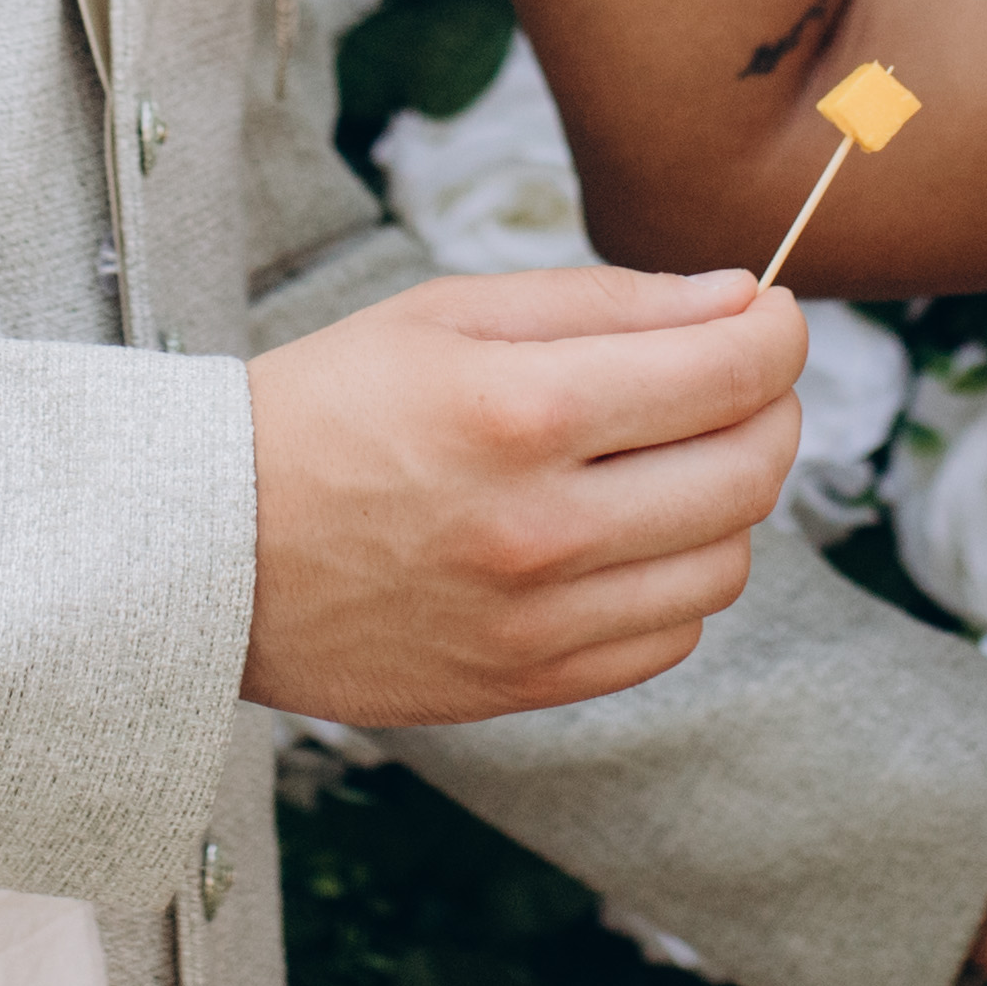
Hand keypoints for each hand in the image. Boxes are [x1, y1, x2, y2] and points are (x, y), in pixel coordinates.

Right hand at [245, 262, 810, 726]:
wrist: (208, 550)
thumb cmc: (325, 410)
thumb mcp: (445, 315)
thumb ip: (605, 302)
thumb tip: (741, 300)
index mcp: (521, 410)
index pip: (732, 370)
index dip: (778, 331)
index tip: (770, 316)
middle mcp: (541, 527)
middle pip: (751, 468)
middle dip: (768, 407)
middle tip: (732, 382)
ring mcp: (539, 621)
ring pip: (727, 562)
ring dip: (724, 501)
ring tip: (666, 462)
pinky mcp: (529, 685)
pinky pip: (671, 637)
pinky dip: (673, 581)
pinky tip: (620, 539)